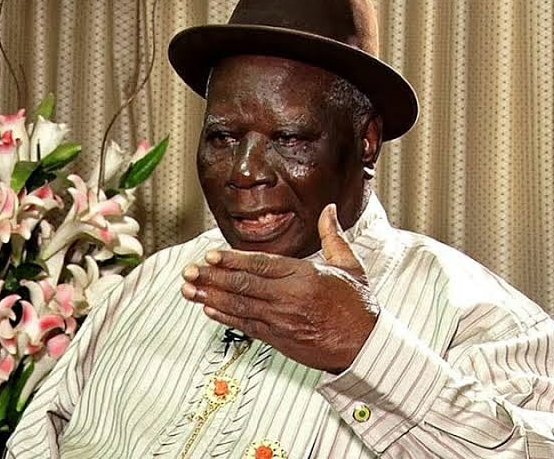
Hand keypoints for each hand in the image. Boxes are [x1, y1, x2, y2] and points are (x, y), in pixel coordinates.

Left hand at [181, 204, 378, 373]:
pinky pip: (246, 326)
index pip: (261, 265)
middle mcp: (289, 297)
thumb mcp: (350, 265)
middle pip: (242, 285)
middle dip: (211, 277)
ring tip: (188, 290)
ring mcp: (282, 319)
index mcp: (304, 275)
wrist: (365, 345)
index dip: (232, 260)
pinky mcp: (279, 338)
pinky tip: (208, 310)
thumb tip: (330, 209)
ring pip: (239, 306)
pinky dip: (225, 317)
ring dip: (210, 297)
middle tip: (187, 271)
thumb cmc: (357, 305)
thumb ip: (333, 235)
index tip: (210, 255)